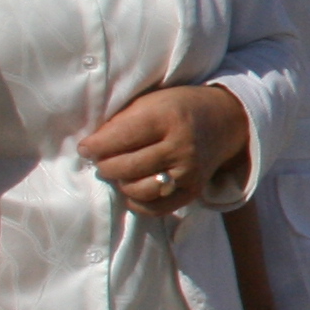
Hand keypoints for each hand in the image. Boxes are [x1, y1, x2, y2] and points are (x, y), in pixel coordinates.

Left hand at [82, 82, 249, 214]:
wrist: (224, 121)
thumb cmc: (177, 108)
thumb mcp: (150, 102)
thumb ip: (122, 122)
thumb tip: (90, 148)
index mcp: (167, 117)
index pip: (119, 138)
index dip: (94, 146)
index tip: (85, 148)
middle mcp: (181, 146)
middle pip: (126, 167)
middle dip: (105, 165)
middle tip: (102, 160)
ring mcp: (189, 172)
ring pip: (138, 190)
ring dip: (121, 183)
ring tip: (120, 172)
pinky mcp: (193, 191)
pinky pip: (155, 208)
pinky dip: (137, 201)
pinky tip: (134, 187)